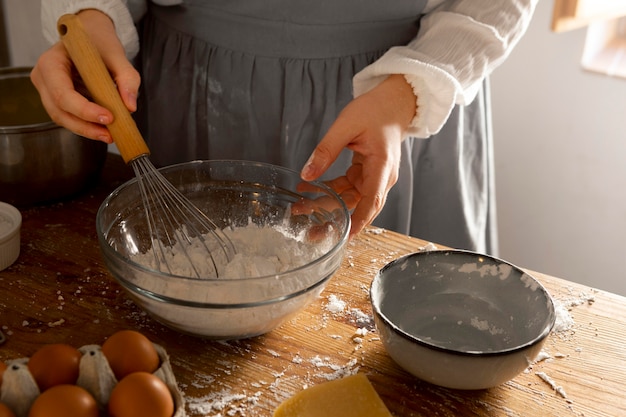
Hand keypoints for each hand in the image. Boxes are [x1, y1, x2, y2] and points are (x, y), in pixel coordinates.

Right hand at [30, 10, 139, 142]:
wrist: (91, 35)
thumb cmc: (99, 42)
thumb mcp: (117, 55)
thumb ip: (127, 78)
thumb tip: (130, 107)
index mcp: (51, 62)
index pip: (62, 93)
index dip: (84, 110)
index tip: (108, 117)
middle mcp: (44, 77)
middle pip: (59, 111)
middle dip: (85, 127)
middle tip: (110, 135)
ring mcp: (48, 90)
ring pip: (62, 119)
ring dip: (86, 130)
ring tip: (109, 135)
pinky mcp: (57, 99)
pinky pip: (69, 117)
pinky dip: (86, 125)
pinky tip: (103, 129)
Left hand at [300, 74, 416, 237]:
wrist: (392, 104)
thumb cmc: (375, 111)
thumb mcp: (346, 125)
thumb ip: (326, 150)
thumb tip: (307, 174)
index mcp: (382, 166)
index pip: (372, 200)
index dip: (359, 221)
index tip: (345, 236)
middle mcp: (381, 177)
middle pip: (359, 205)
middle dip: (336, 219)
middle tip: (311, 232)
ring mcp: (374, 176)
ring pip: (350, 199)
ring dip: (328, 205)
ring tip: (302, 209)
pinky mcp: (366, 173)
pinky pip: (347, 188)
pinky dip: (330, 190)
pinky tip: (309, 190)